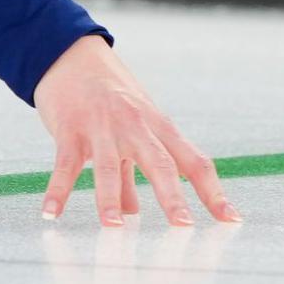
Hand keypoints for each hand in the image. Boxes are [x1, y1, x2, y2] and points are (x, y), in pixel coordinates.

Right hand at [34, 35, 237, 226]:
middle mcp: (135, 126)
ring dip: (110, 198)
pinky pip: (64, 164)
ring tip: (113, 227)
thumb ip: (132, 175)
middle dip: (171, 197)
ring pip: (109, 166)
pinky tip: (52, 213)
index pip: (194, 161)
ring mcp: (102, 127)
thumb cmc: (108, 97)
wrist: (71, 55)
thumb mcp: (131, 129)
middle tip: (183, 226)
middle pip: (159, 163)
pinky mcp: (70, 128)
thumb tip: (134, 213)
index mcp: (158, 127)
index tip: (231, 220)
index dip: (212, 191)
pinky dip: (58, 190)